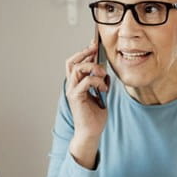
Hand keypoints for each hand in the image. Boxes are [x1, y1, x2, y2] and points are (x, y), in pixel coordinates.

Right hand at [64, 42, 109, 168]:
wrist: (91, 132)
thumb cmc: (95, 115)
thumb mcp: (100, 93)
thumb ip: (100, 81)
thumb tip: (105, 70)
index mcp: (76, 84)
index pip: (75, 63)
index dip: (83, 52)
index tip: (94, 44)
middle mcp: (72, 85)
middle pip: (72, 62)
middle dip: (84, 53)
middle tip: (96, 48)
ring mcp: (72, 91)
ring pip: (77, 69)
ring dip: (92, 67)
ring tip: (103, 73)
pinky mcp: (76, 97)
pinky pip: (85, 82)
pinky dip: (97, 81)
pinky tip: (104, 88)